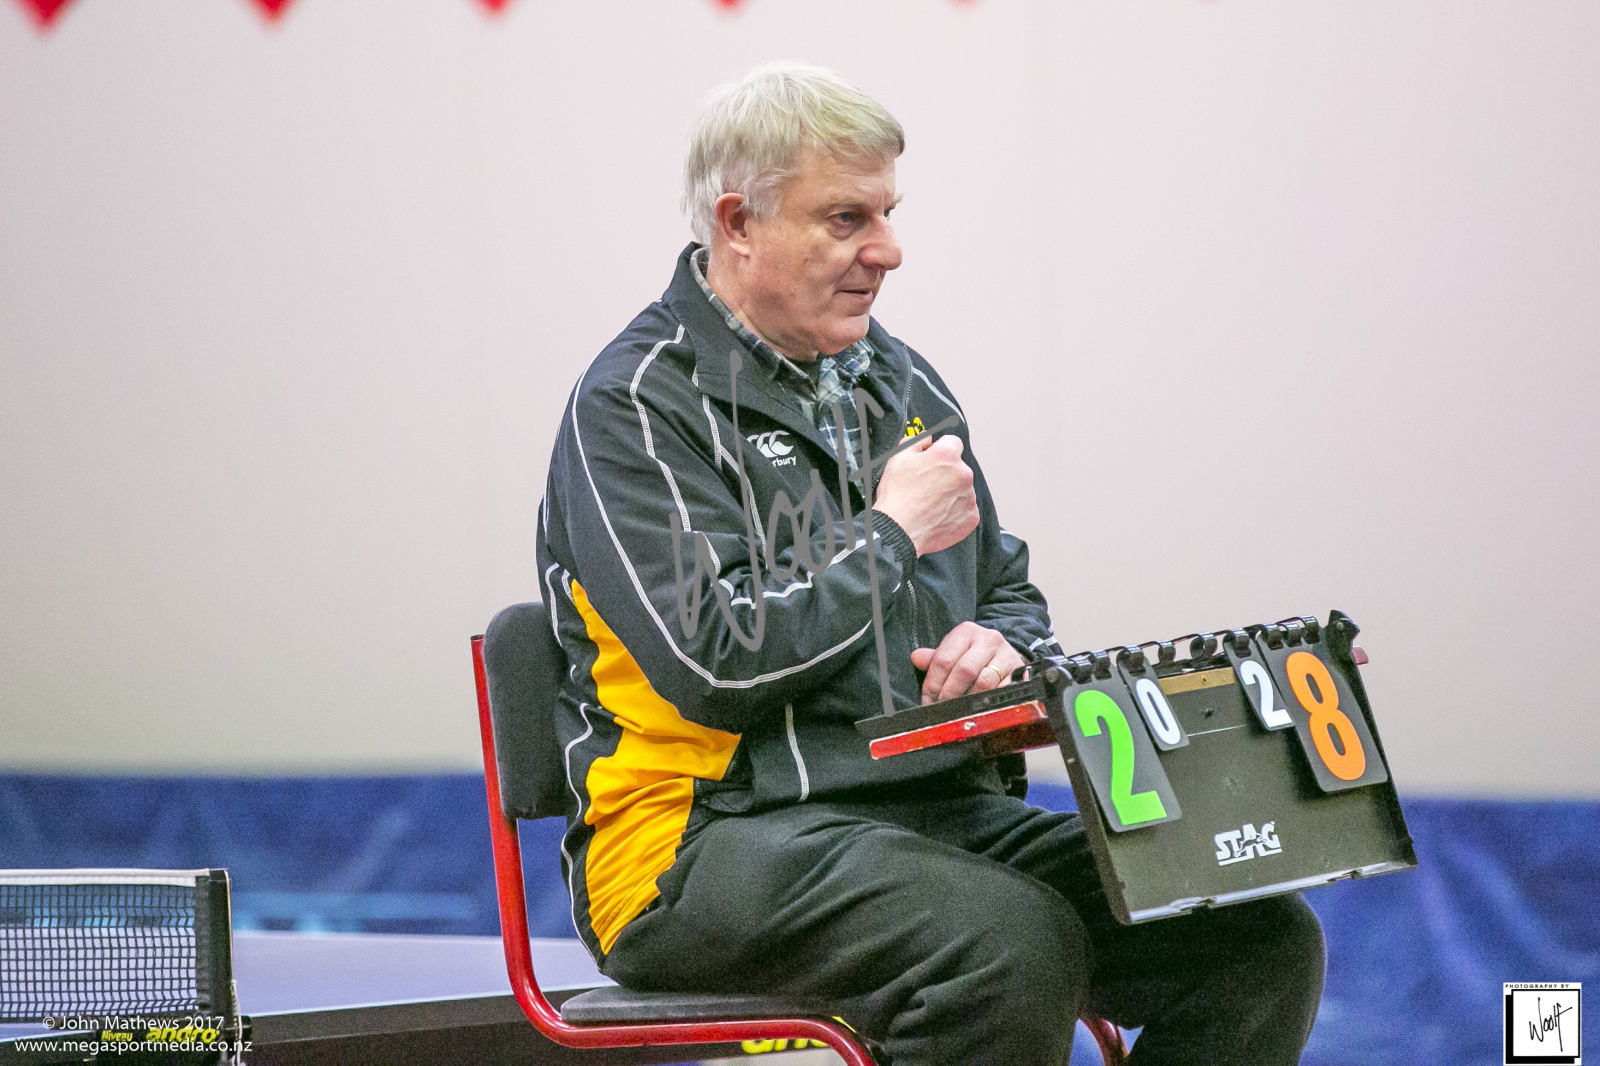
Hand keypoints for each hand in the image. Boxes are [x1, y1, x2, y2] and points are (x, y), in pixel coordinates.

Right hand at [871, 434, 978, 555]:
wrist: (899, 530)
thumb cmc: (897, 496)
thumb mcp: (898, 458)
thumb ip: (916, 441)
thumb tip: (927, 437)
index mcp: (948, 455)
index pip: (952, 443)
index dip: (939, 451)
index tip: (930, 462)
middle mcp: (964, 474)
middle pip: (958, 468)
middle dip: (945, 474)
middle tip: (925, 487)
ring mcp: (969, 497)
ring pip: (962, 490)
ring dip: (950, 493)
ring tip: (929, 504)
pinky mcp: (971, 517)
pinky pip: (965, 510)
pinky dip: (954, 513)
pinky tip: (937, 516)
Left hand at [909, 622, 1026, 704]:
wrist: (1006, 654)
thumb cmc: (973, 656)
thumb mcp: (953, 652)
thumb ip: (935, 658)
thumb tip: (915, 657)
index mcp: (966, 631)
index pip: (944, 659)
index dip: (933, 683)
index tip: (927, 700)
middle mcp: (988, 639)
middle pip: (964, 670)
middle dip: (949, 693)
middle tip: (941, 708)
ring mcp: (1006, 654)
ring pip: (984, 683)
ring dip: (968, 700)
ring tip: (959, 710)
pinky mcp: (1019, 671)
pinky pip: (1002, 691)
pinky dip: (989, 702)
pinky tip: (979, 709)